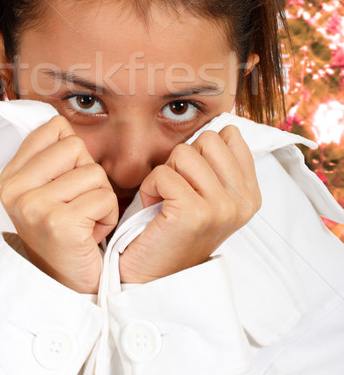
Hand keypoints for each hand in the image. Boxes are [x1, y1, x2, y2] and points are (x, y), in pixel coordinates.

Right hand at [0, 115, 118, 293]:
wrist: (65, 286)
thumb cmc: (64, 234)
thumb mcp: (48, 190)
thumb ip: (51, 154)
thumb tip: (63, 120)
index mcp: (11, 176)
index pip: (54, 128)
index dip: (73, 153)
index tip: (65, 183)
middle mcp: (15, 189)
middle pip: (76, 146)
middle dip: (89, 176)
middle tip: (77, 206)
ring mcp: (34, 206)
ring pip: (95, 173)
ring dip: (101, 199)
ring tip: (84, 221)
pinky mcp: (59, 224)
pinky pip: (104, 198)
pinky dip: (108, 217)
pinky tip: (91, 234)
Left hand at [119, 125, 261, 283]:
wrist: (153, 278)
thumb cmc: (172, 230)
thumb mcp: (206, 194)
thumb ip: (218, 162)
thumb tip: (222, 123)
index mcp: (250, 194)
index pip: (230, 135)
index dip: (202, 151)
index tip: (195, 181)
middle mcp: (243, 201)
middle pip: (206, 139)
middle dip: (183, 160)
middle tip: (177, 192)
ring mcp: (222, 208)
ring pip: (183, 153)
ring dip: (164, 174)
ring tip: (165, 202)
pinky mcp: (195, 213)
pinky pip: (163, 173)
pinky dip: (150, 188)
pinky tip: (154, 210)